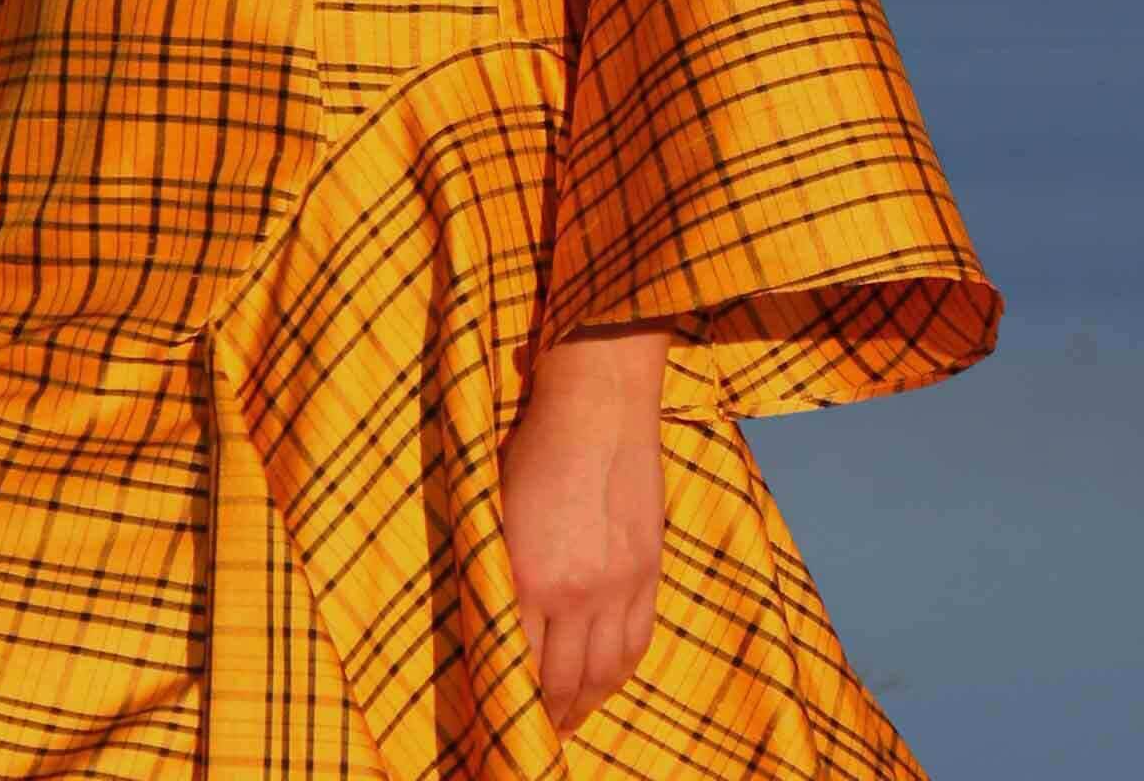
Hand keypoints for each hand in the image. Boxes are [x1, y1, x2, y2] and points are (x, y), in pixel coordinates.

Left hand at [500, 323, 671, 738]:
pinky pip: (635, 643)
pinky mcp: (647, 573)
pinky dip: (618, 674)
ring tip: (567, 721)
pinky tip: (605, 684)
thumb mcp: (495, 513)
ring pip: (603, 671)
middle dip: (548, 714)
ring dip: (585, 703)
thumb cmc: (531, 450)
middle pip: (564, 679)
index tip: (499, 716)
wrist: (597, 408)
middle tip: (534, 734)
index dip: (510, 696)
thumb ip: (499, 572)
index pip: (518, 662)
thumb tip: (495, 622)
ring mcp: (619, 586)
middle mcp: (577, 593)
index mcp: (529, 578)